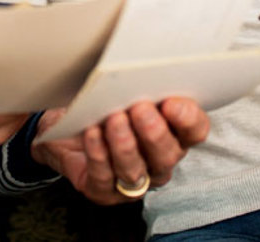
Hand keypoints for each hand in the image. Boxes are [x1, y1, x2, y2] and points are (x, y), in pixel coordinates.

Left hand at [30, 98, 209, 204]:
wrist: (64, 127)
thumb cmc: (101, 105)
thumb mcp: (121, 89)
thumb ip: (138, 84)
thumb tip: (139, 68)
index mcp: (173, 133)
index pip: (195, 131)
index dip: (188, 119)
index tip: (171, 102)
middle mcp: (158, 160)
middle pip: (168, 154)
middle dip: (155, 132)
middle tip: (140, 109)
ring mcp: (132, 180)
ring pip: (136, 170)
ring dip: (125, 144)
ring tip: (114, 120)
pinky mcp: (103, 190)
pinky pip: (103, 176)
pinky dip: (98, 153)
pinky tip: (92, 133)